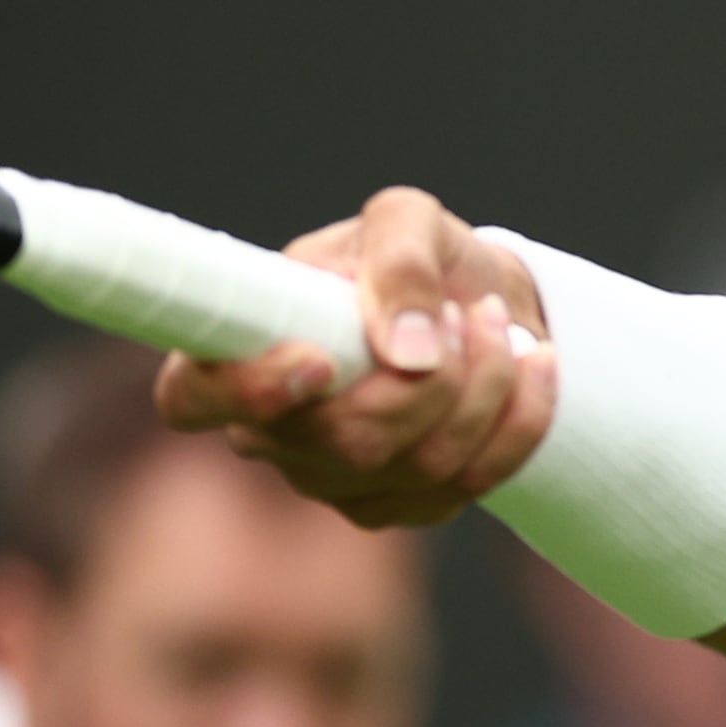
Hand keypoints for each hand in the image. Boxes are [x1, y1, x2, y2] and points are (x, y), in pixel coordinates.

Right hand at [155, 185, 557, 528]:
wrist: (478, 301)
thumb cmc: (417, 257)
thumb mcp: (408, 221)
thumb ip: (400, 262)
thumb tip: (406, 353)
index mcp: (239, 350)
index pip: (193, 398)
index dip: (248, 392)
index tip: (319, 361)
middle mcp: (271, 431)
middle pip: (345, 441)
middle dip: (433, 379)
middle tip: (466, 312)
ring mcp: (332, 479)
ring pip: (419, 465)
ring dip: (485, 387)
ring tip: (495, 323)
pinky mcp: (399, 505)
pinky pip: (468, 485)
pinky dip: (518, 421)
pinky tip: (532, 367)